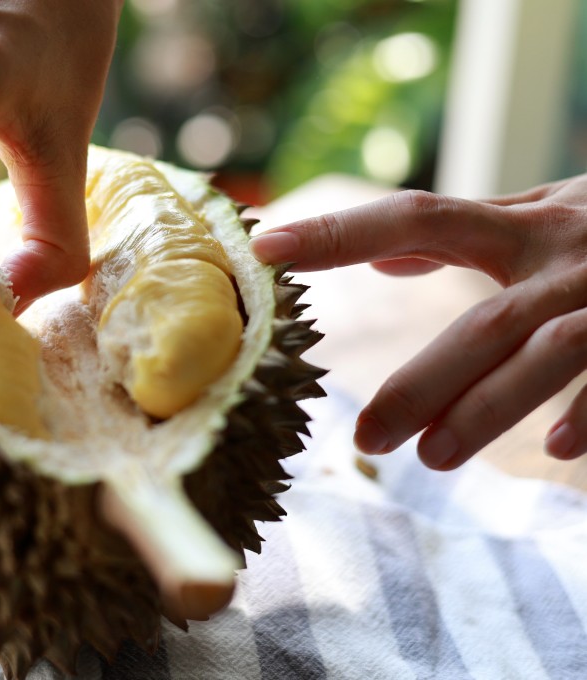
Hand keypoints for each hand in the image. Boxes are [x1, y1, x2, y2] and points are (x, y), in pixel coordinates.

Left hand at [249, 178, 586, 469]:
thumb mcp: (538, 216)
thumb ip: (464, 234)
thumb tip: (383, 259)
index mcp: (521, 225)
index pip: (414, 218)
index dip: (340, 232)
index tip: (265, 248)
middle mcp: (563, 254)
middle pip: (481, 320)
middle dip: (424, 379)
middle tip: (367, 437)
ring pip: (545, 354)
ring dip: (488, 409)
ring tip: (434, 458)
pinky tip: (558, 454)